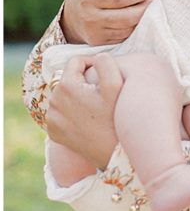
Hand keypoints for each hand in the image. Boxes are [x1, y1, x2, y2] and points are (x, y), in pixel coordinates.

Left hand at [46, 53, 122, 168]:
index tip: (105, 74)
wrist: (113, 153)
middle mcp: (54, 101)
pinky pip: (60, 113)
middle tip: (101, 92)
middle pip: (68, 78)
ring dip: (76, 95)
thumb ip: (105, 62)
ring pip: (63, 96)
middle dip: (83, 80)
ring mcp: (52, 119)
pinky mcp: (53, 132)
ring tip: (94, 105)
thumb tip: (96, 57)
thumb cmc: (116, 117)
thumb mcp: (116, 84)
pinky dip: (70, 112)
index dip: (93, 63)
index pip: (76, 61)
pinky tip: (86, 118)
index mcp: (66, 86)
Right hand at [61, 0, 155, 44]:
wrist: (71, 17)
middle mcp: (89, 17)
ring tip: (148, 6)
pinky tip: (139, 16)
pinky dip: (135, 26)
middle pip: (127, 17)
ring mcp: (95, 33)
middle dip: (145, 7)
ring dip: (142, 18)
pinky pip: (124, 36)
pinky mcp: (100, 43)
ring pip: (128, 29)